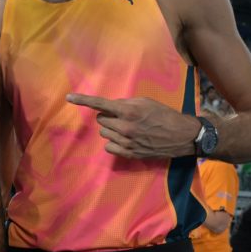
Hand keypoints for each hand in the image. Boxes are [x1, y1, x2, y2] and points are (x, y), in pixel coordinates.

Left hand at [66, 93, 199, 158]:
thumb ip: (125, 103)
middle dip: (108, 116)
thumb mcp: (146, 102)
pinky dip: (113, 142)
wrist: (181, 136)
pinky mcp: (129, 154)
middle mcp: (125, 127)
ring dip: (111, 129)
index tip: (68, 98)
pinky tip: (125, 139)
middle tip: (123, 116)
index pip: (100, 104)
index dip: (82, 100)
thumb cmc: (164, 115)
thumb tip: (110, 106)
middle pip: (101, 120)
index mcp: (129, 111)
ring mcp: (126, 142)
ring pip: (104, 133)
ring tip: (128, 128)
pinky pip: (109, 147)